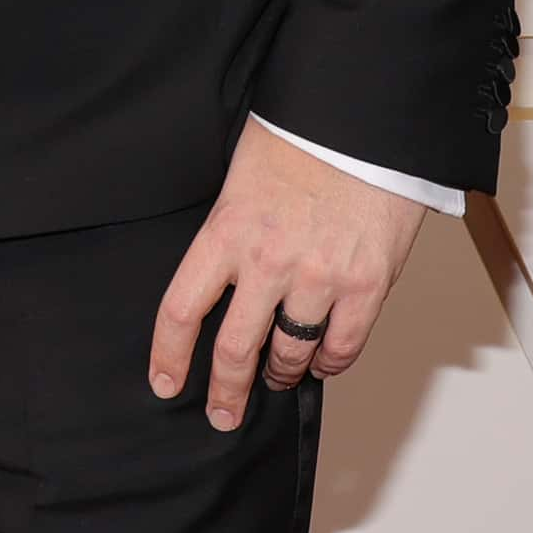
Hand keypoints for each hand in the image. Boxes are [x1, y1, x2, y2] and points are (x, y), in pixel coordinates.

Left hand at [149, 117, 427, 429]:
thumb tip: (224, 274)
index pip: (181, 309)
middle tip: (224, 413)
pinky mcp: (366, 285)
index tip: (166, 383)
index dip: (169, 354)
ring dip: (282, 374)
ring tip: (279, 377)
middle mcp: (267, 263)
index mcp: (225, 232)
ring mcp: (318, 278)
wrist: (361, 119)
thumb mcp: (240, 179)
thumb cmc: (300, 137)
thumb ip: (230, 232)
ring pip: (290, 355)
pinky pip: (342, 346)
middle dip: (227, 392)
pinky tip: (321, 363)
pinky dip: (330, 363)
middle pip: (235, 349)